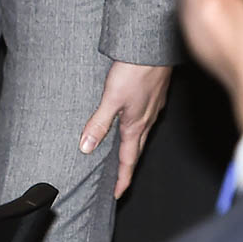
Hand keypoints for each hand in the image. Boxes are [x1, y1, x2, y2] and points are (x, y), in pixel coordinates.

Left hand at [79, 61, 172, 198]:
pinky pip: (147, 117)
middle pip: (137, 149)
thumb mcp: (111, 98)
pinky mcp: (156, 94)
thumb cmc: (135, 70)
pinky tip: (133, 119)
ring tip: (124, 152)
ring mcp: (154, 107)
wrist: (155, 47)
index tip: (117, 194)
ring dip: (134, 145)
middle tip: (121, 180)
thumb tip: (86, 148)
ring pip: (143, 133)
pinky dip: (139, 126)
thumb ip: (99, 123)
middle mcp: (147, 119)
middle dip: (128, 166)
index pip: (128, 160)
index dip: (122, 179)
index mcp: (136, 125)